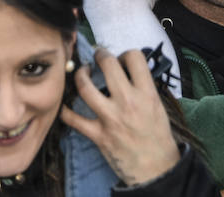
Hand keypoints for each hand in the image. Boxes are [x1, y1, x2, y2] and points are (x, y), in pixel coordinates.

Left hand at [60, 48, 181, 185]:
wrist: (156, 169)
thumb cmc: (158, 138)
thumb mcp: (157, 107)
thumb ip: (143, 88)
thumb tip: (128, 72)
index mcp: (146, 94)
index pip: (134, 58)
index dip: (126, 53)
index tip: (121, 59)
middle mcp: (128, 102)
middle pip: (108, 65)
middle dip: (100, 55)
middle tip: (98, 56)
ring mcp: (111, 118)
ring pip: (85, 87)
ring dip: (80, 75)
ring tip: (82, 73)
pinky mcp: (98, 135)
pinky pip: (74, 119)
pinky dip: (66, 110)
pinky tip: (65, 104)